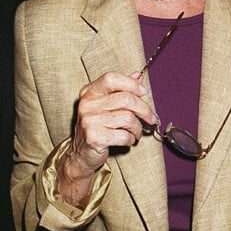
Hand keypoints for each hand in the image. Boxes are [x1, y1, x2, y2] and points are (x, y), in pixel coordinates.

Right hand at [58, 71, 155, 203]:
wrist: (80, 154)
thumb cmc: (97, 127)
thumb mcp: (105, 105)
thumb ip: (120, 89)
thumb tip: (137, 75)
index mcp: (90, 92)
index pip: (112, 78)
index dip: (131, 83)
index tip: (143, 92)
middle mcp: (87, 104)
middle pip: (126, 99)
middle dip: (144, 109)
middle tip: (150, 118)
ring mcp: (89, 120)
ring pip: (128, 118)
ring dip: (137, 128)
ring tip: (135, 132)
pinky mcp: (94, 137)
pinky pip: (124, 135)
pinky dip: (130, 139)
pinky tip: (127, 140)